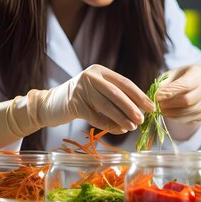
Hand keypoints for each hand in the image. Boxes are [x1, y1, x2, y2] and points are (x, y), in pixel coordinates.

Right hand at [23, 64, 154, 133]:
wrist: (50, 104)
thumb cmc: (79, 99)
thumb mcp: (97, 90)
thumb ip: (115, 95)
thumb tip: (140, 109)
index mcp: (100, 71)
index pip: (124, 82)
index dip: (139, 95)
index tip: (151, 107)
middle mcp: (91, 76)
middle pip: (117, 93)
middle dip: (132, 107)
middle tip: (142, 119)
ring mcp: (81, 89)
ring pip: (107, 105)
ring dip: (122, 118)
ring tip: (133, 127)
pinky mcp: (74, 104)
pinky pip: (96, 117)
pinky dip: (109, 125)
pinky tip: (119, 130)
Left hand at [155, 65, 200, 123]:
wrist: (199, 82)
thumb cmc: (183, 77)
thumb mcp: (172, 74)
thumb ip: (164, 83)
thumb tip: (156, 96)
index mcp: (200, 73)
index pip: (185, 85)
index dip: (170, 92)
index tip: (157, 97)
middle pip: (188, 101)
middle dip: (171, 105)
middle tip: (159, 106)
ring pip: (191, 113)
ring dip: (174, 115)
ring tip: (164, 111)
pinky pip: (195, 120)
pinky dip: (182, 119)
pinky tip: (174, 115)